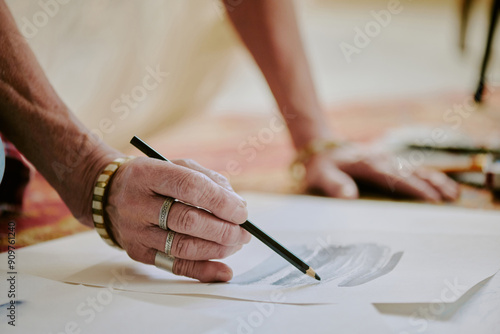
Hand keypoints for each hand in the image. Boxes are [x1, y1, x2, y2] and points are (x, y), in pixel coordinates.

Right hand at [105, 157, 250, 282]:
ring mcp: (135, 231)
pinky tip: (223, 271)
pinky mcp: (138, 252)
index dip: (220, 201)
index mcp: (148, 174)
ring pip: (182, 246)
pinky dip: (203, 271)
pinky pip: (174, 266)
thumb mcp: (176, 165)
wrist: (107, 194)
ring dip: (217, 248)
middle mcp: (137, 204)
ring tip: (236, 243)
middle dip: (223, 229)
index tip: (242, 211)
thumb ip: (208, 179)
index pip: (189, 187)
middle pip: (187, 220)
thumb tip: (237, 204)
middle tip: (243, 232)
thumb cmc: (152, 179)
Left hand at [304, 144, 459, 201]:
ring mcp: (387, 159)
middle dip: (431, 185)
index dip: (414, 188)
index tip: (430, 199)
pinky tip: (441, 185)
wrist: (322, 149)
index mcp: (368, 164)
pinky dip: (428, 176)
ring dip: (435, 180)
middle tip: (450, 200)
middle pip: (411, 172)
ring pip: (416, 169)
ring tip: (453, 193)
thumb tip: (349, 197)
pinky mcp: (389, 162)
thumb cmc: (322, 167)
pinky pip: (412, 168)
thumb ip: (334, 185)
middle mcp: (382, 160)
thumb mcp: (321, 175)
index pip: (395, 178)